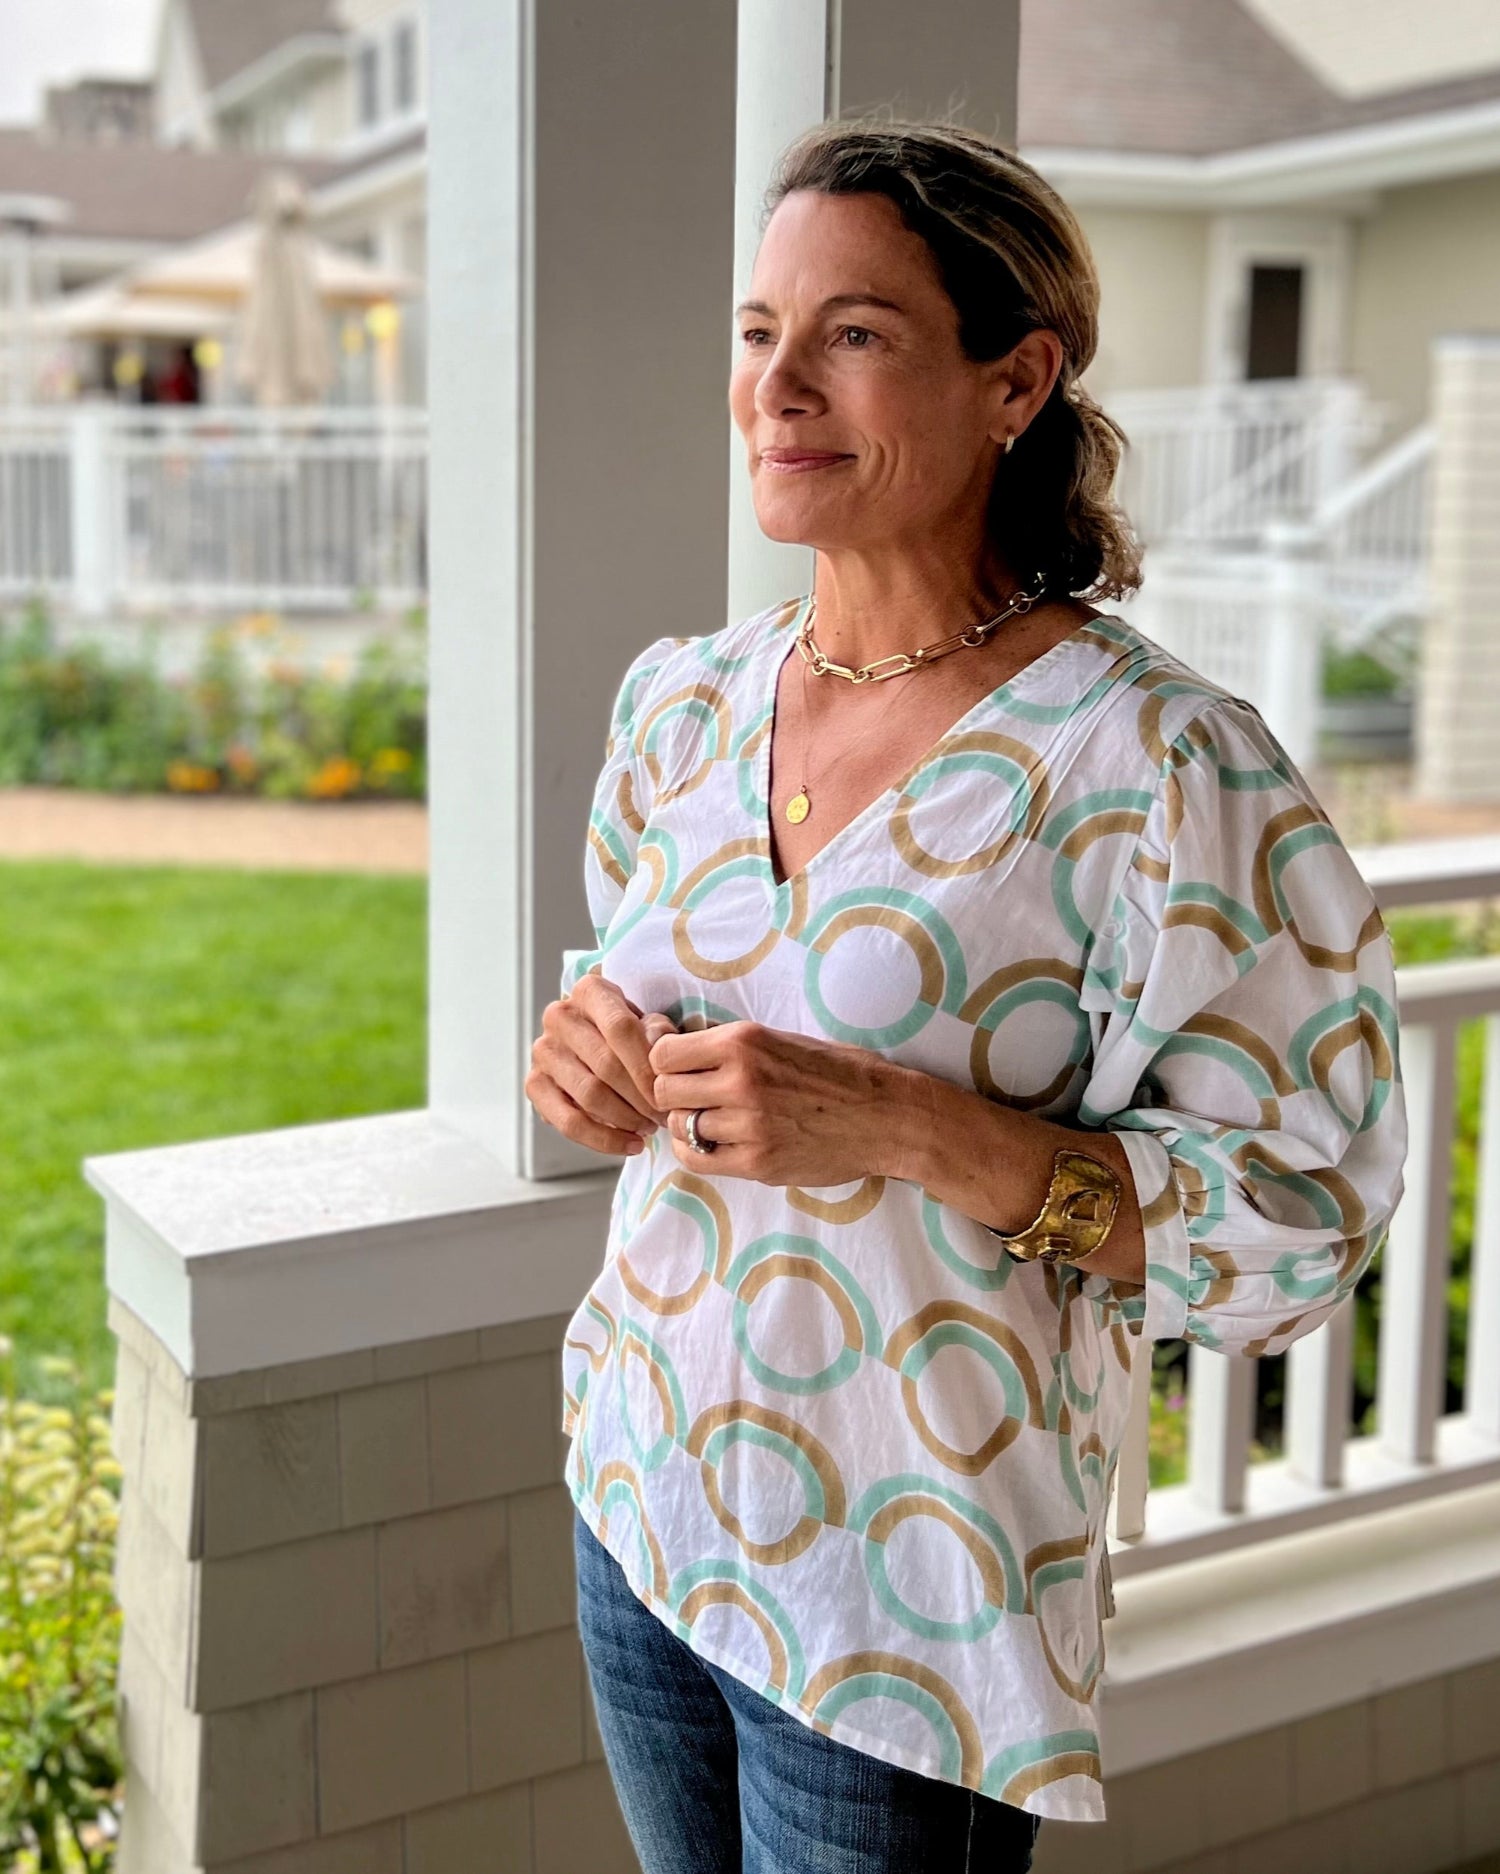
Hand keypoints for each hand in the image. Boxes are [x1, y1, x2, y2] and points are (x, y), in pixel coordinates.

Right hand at [527, 972, 677, 1156]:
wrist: (597, 1047)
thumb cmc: (631, 1035)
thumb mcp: (651, 1024)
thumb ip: (658, 1031)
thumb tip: (658, 1045)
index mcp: (589, 991)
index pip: (620, 1028)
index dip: (646, 1065)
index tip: (667, 1093)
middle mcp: (559, 1016)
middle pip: (606, 1065)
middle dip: (641, 1098)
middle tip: (664, 1117)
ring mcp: (543, 1051)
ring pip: (589, 1095)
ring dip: (626, 1119)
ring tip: (650, 1128)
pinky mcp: (534, 1085)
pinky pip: (569, 1122)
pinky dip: (604, 1139)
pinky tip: (631, 1144)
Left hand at [647, 1020, 908, 1184]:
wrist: (888, 1116)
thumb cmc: (840, 1073)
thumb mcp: (783, 1039)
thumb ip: (733, 1047)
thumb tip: (679, 1047)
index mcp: (744, 1041)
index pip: (664, 1052)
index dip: (665, 1061)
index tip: (679, 1068)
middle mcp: (740, 1080)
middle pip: (664, 1090)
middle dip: (674, 1094)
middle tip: (695, 1097)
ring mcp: (748, 1124)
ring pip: (680, 1126)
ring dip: (689, 1124)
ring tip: (713, 1120)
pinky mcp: (757, 1161)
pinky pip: (697, 1159)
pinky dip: (697, 1151)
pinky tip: (716, 1144)